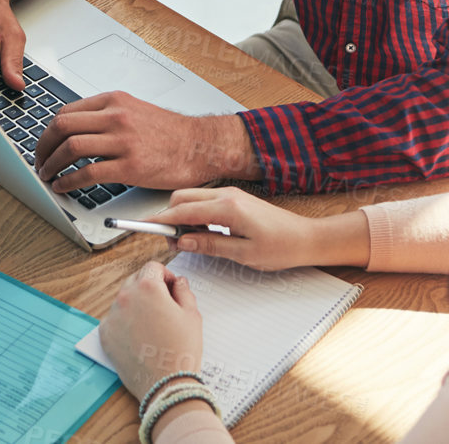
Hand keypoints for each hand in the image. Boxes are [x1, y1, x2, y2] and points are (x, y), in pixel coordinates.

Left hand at [35, 94, 257, 190]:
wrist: (200, 145)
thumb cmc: (170, 132)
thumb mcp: (135, 110)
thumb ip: (107, 116)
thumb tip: (77, 129)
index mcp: (115, 101)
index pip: (67, 112)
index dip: (48, 132)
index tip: (44, 145)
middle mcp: (117, 116)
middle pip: (62, 127)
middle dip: (43, 147)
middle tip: (39, 161)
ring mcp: (123, 141)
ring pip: (70, 148)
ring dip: (51, 165)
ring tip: (48, 176)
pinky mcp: (130, 166)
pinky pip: (87, 173)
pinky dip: (68, 181)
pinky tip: (64, 187)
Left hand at [99, 261, 202, 398]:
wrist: (165, 384)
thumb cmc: (181, 351)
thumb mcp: (192, 315)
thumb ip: (184, 291)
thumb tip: (178, 282)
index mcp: (148, 288)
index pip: (152, 267)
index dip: (165, 275)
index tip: (171, 287)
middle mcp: (126, 298)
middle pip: (135, 280)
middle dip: (149, 287)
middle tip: (163, 306)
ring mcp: (112, 316)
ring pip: (123, 299)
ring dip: (136, 303)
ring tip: (152, 323)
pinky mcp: (105, 334)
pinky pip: (114, 318)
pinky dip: (124, 321)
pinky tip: (139, 335)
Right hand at [150, 186, 370, 271]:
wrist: (306, 238)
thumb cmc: (281, 247)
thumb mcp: (243, 254)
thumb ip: (209, 245)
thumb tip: (183, 242)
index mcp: (228, 208)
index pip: (183, 211)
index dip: (160, 220)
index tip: (142, 225)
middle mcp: (227, 195)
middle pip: (182, 198)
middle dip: (171, 218)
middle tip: (174, 243)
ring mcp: (231, 194)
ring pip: (192, 199)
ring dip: (184, 217)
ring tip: (193, 242)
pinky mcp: (235, 198)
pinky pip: (205, 202)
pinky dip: (197, 215)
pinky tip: (206, 234)